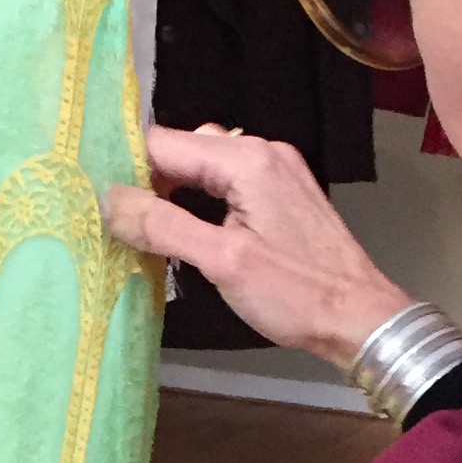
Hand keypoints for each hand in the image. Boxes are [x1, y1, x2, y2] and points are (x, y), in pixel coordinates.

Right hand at [102, 125, 408, 366]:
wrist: (361, 319)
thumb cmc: (299, 294)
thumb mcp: (222, 262)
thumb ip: (162, 226)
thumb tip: (109, 200)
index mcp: (247, 159)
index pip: (163, 143)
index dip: (127, 170)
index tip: (100, 202)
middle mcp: (263, 152)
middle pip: (183, 150)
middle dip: (149, 182)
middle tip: (124, 225)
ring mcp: (276, 172)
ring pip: (204, 167)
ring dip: (174, 194)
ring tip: (152, 233)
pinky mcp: (282, 195)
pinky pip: (227, 184)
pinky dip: (201, 202)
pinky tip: (191, 233)